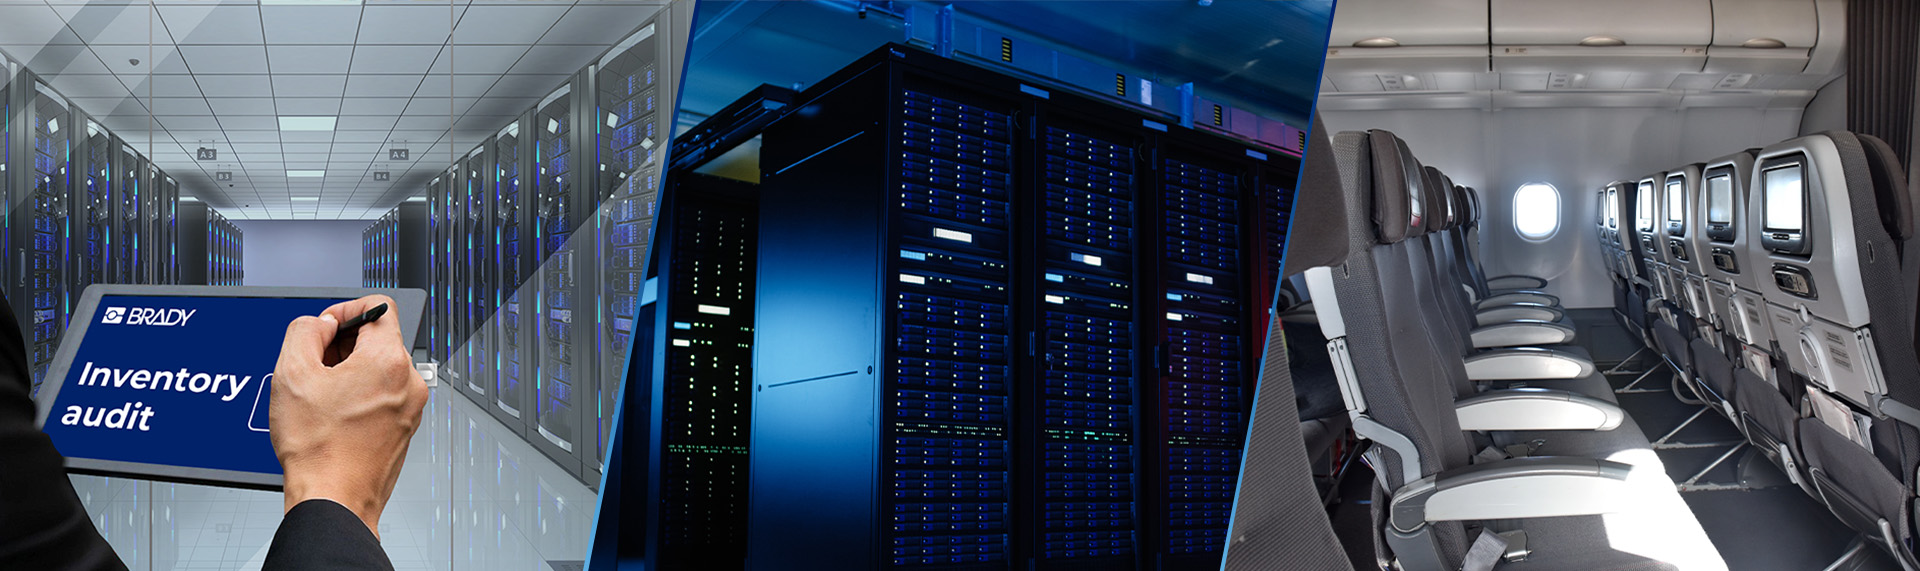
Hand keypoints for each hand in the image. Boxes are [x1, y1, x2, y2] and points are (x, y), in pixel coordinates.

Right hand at [269, 294, 426, 538]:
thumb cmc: (318, 449)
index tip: (324, 326)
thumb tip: (319, 324)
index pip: (379, 307)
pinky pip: (382, 396)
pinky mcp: (403, 428)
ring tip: (319, 397)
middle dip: (342, 345)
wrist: (334, 500)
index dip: (345, 310)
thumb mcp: (291, 374)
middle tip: (312, 366)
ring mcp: (410, 408)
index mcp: (389, 361)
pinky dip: (358, 396)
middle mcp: (409, 382)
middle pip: (378, 340)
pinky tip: (332, 416)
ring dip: (348, 372)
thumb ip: (304, 331)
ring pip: (378, 370)